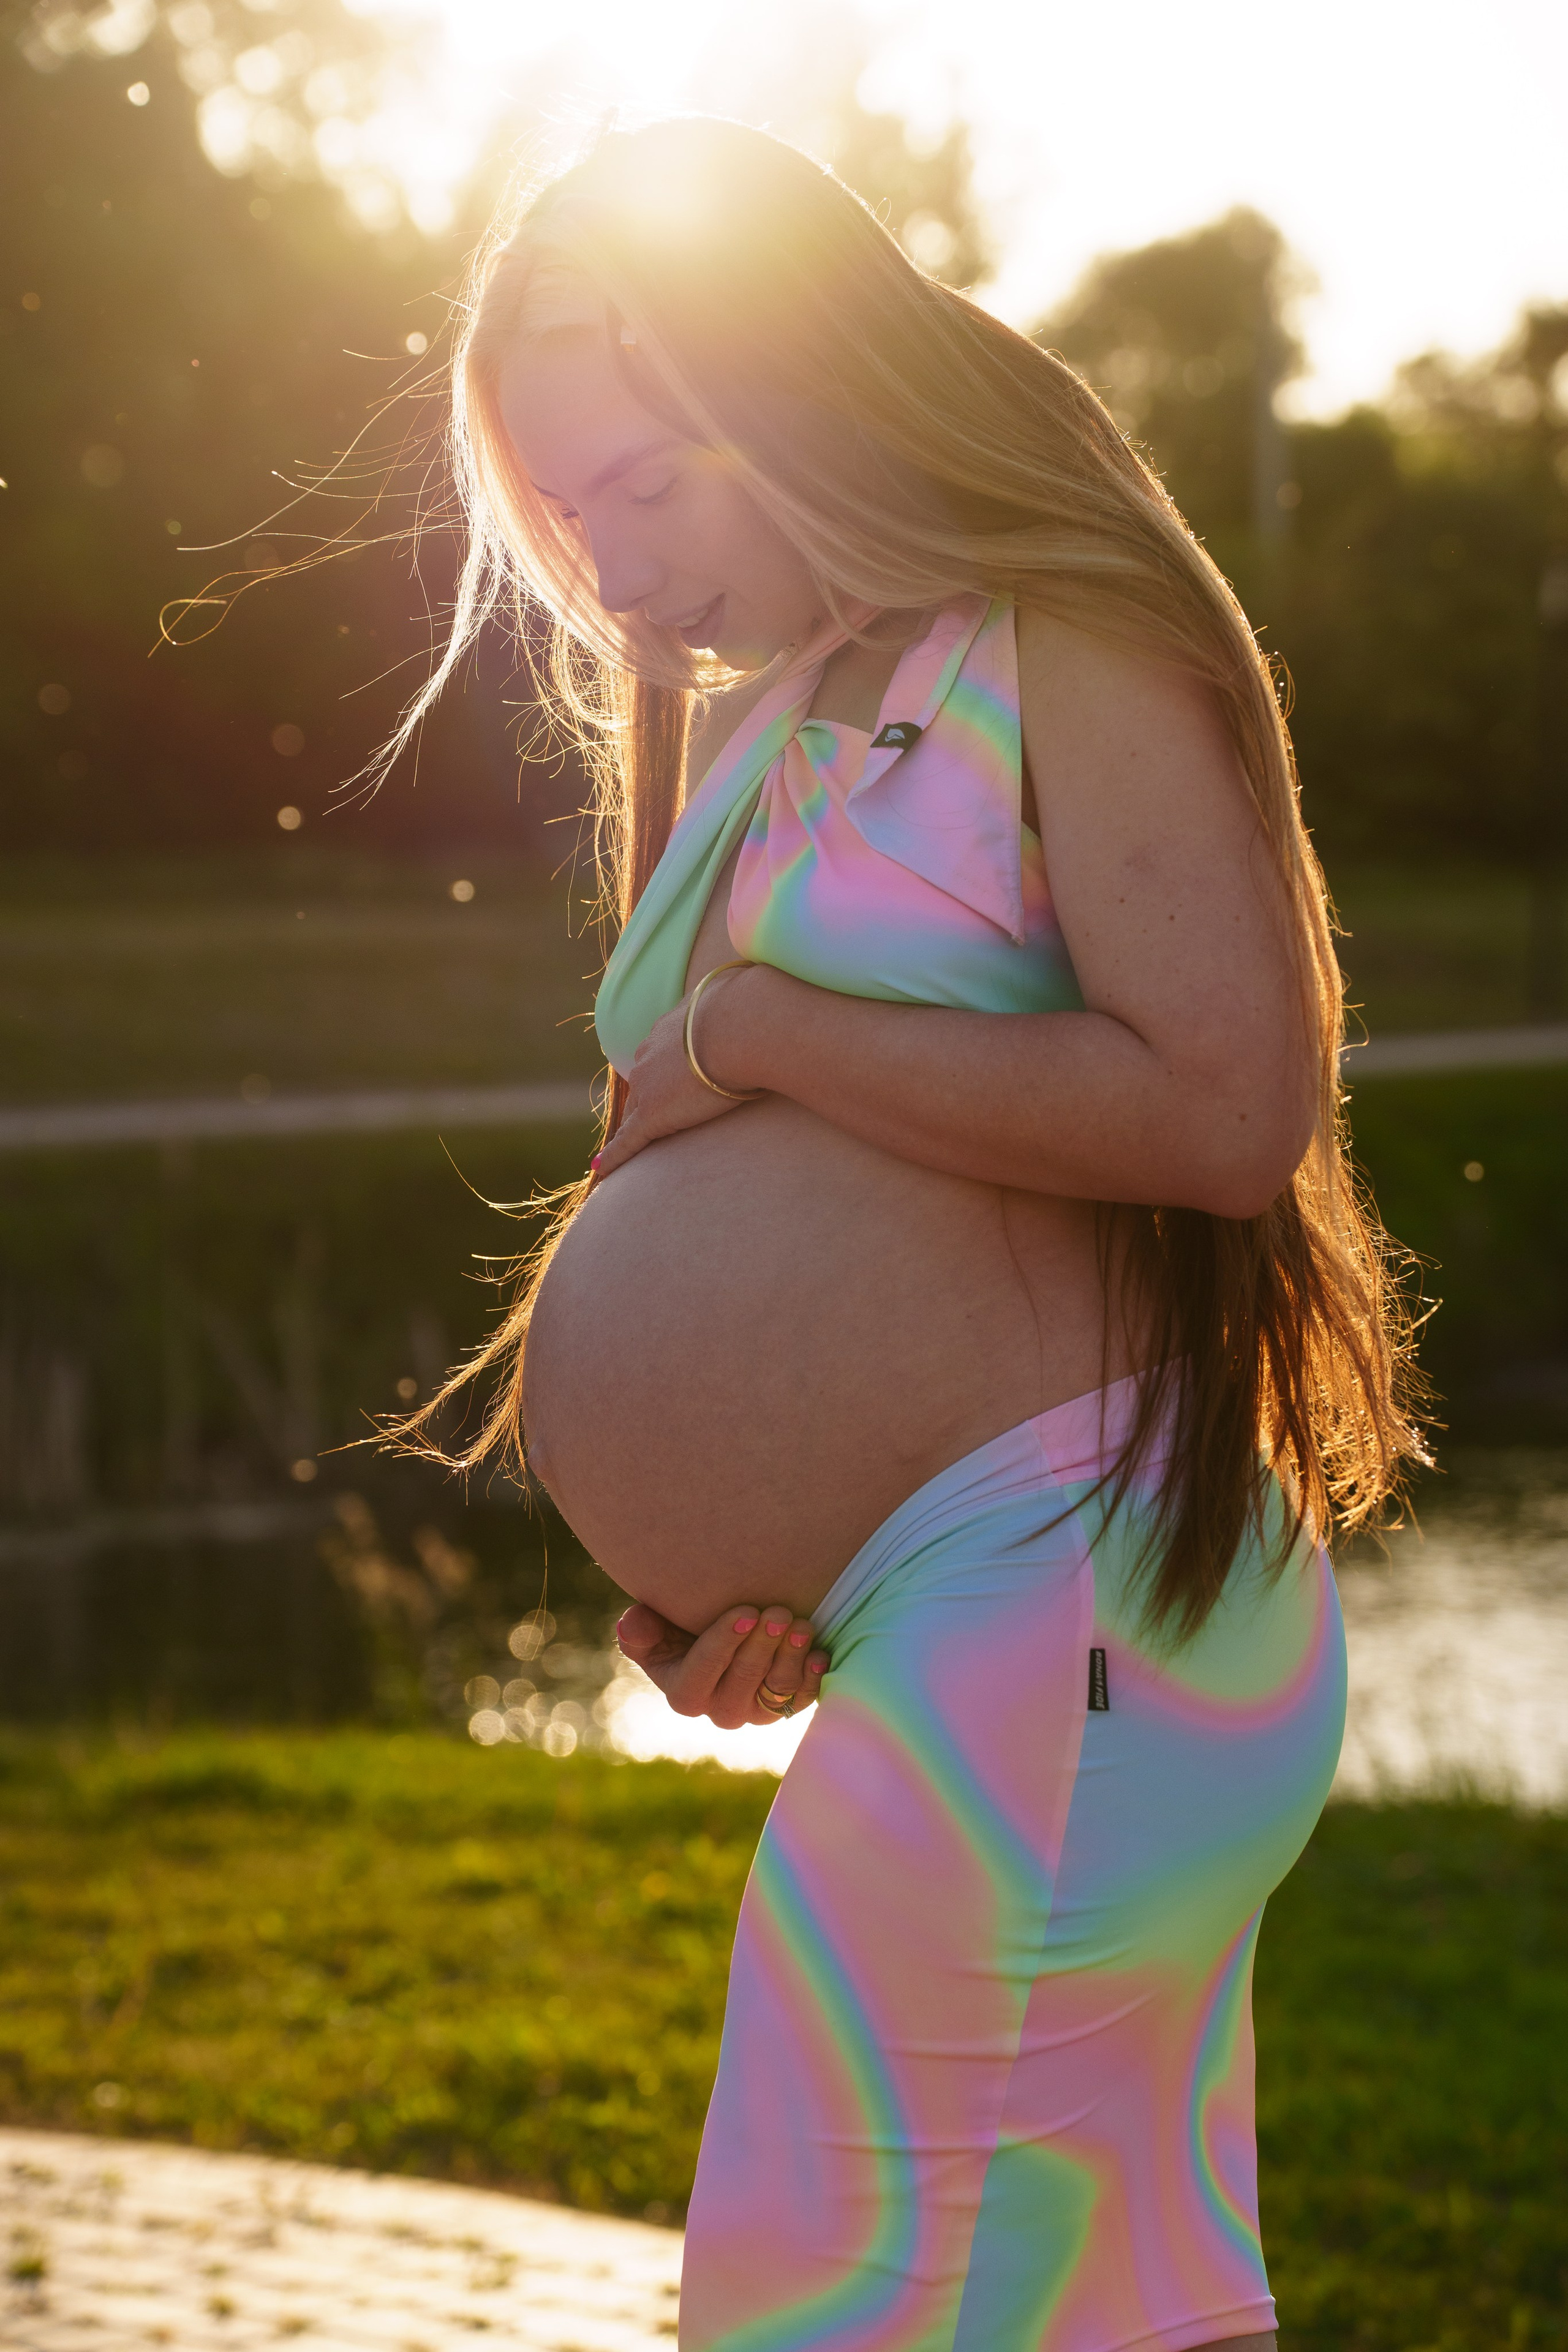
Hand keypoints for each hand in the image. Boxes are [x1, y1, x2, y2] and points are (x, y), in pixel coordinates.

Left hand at [591, 968, 762, 1181]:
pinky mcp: (652, 1115)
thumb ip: (738, 1002)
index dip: (664, 1075)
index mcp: (671, 1028)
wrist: (743, 1027)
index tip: (670, 1085)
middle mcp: (651, 1054)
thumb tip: (758, 991)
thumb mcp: (742, 1000)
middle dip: (646, 1102)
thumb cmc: (751, 1012)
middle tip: (652, 1120)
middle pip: (644, 1086)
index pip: (662, 1058)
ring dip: (634, 1129)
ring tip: (631, 1149)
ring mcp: (648, 1085)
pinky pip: (628, 1141)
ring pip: (635, 1113)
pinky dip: (614, 1157)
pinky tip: (601, 1171)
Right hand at [615, 1599, 829, 1729]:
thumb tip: (632, 1626)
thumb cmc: (679, 1628)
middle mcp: (720, 1710)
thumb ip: (640, 1628)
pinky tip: (818, 1651)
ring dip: (791, 1657)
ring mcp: (756, 1711)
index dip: (723, 1645)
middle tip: (776, 1613)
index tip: (745, 1612)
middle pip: (744, 1683)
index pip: (700, 1676)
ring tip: (800, 1624)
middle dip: (761, 1646)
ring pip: (776, 1690)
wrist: (718, 1635)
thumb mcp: (653, 1626)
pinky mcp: (785, 1706)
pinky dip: (812, 1676)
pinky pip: (803, 1699)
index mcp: (684, 1693)